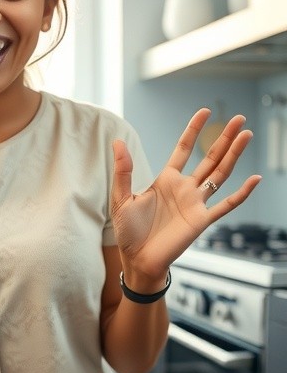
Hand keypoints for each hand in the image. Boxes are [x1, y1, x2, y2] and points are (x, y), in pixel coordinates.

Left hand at [110, 108, 261, 282]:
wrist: (138, 260)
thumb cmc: (128, 232)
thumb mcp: (121, 198)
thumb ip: (122, 170)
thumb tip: (118, 142)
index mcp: (166, 180)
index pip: (184, 148)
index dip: (194, 130)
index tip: (205, 111)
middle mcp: (185, 188)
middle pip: (209, 157)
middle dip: (224, 137)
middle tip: (238, 119)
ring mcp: (196, 203)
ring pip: (220, 173)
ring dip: (234, 154)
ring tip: (246, 134)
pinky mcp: (202, 220)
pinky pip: (227, 205)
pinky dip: (242, 193)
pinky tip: (254, 179)